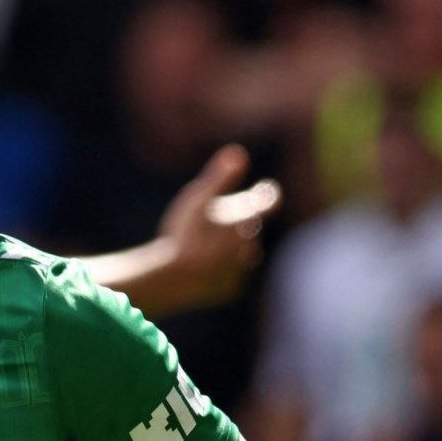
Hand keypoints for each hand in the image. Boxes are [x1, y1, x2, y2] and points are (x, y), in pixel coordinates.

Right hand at [155, 144, 282, 309]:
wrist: (173, 280)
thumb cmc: (183, 235)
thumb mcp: (197, 198)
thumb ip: (220, 176)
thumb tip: (238, 151)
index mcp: (246, 219)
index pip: (268, 201)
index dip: (267, 194)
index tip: (265, 188)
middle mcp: (251, 244)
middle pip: (251, 228)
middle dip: (240, 223)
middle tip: (219, 220)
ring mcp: (242, 269)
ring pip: (244, 255)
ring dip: (233, 249)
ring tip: (210, 247)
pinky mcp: (231, 289)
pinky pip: (231, 276)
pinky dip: (222, 271)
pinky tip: (203, 270)